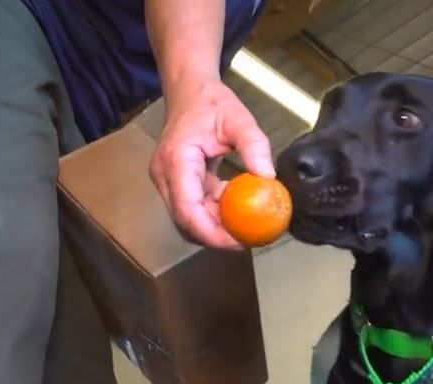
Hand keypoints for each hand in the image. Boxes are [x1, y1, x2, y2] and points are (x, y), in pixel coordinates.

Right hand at [149, 77, 274, 248]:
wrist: (189, 92)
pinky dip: (213, 214)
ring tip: (245, 226)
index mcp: (176, 159)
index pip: (187, 209)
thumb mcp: (238, 119)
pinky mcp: (176, 185)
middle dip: (215, 236)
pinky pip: (193, 209)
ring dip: (215, 227)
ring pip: (188, 219)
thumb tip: (268, 177)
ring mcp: (167, 182)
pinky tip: (236, 208)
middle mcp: (165, 175)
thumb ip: (254, 146)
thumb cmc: (210, 103)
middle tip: (249, 240)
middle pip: (185, 221)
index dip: (211, 233)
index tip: (238, 242)